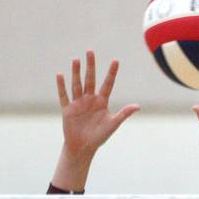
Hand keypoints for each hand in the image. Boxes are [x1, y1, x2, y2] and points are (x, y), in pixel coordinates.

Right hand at [52, 51, 139, 191]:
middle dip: (90, 66)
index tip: (115, 60)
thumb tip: (138, 106)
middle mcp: (90, 99)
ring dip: (76, 73)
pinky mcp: (67, 109)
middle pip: (90, 80)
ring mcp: (78, 103)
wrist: (83, 147)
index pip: (107, 84)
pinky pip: (64, 96)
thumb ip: (124, 114)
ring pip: (77, 85)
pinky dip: (61, 87)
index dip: (111, 73)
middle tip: (90, 51)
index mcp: (102, 102)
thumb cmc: (99, 136)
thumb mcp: (113, 124)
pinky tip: (60, 75)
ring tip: (76, 59)